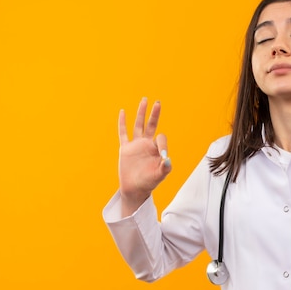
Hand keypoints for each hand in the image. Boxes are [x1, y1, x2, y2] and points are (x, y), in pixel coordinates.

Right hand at [118, 97, 171, 214]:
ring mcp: (136, 145)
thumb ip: (165, 167)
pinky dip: (122, 122)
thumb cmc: (149, 183)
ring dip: (141, 113)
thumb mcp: (159, 176)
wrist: (135, 189)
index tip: (163, 154)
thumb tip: (168, 158)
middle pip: (151, 125)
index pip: (161, 138)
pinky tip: (123, 111)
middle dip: (154, 114)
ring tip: (144, 100)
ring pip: (138, 125)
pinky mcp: (125, 148)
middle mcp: (147, 144)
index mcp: (157, 149)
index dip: (162, 143)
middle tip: (157, 102)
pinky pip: (123, 133)